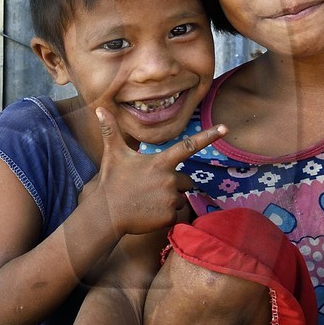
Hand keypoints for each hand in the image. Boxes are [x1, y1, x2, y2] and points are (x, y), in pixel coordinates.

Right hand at [84, 110, 225, 237]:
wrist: (106, 213)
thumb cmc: (111, 181)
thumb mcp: (113, 154)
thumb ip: (110, 130)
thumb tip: (98, 108)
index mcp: (161, 162)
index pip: (189, 146)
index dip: (209, 136)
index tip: (226, 128)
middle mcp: (170, 179)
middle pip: (187, 180)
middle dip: (175, 184)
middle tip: (152, 188)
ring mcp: (171, 198)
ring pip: (181, 198)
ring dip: (170, 199)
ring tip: (148, 200)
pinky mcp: (169, 215)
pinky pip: (175, 214)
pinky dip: (164, 214)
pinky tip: (148, 212)